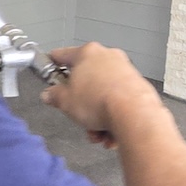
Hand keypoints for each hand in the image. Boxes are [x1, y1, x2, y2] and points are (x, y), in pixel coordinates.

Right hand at [41, 42, 161, 145]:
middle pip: (85, 79)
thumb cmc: (102, 101)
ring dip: (96, 115)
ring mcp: (124, 70)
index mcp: (87, 53)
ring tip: (95, 131)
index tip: (49, 69)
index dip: (52, 63)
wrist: (133, 113)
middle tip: (75, 112)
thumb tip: (51, 95)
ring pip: (102, 94)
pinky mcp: (137, 85)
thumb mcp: (65, 102)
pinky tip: (109, 132)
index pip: (62, 55)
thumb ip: (54, 96)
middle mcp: (107, 57)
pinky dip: (112, 117)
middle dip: (80, 101)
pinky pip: (118, 101)